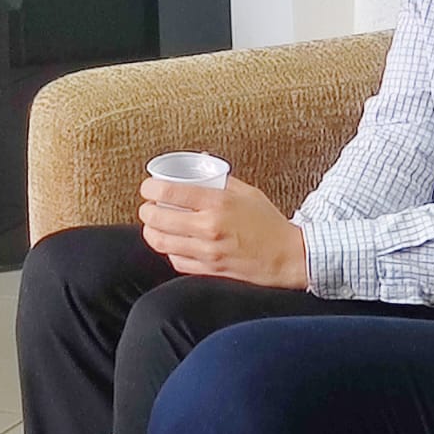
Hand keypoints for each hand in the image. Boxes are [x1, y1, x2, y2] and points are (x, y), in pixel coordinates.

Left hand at [138, 176, 308, 289]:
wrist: (288, 256)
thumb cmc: (270, 223)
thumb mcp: (248, 193)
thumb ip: (221, 180)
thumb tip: (200, 164)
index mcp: (219, 203)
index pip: (170, 192)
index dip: (151, 188)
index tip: (149, 187)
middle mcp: (210, 227)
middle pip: (158, 218)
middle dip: (146, 210)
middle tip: (148, 206)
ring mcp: (207, 251)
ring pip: (161, 242)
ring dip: (152, 232)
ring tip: (154, 225)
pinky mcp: (208, 269)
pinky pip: (175, 260)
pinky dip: (169, 251)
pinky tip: (173, 243)